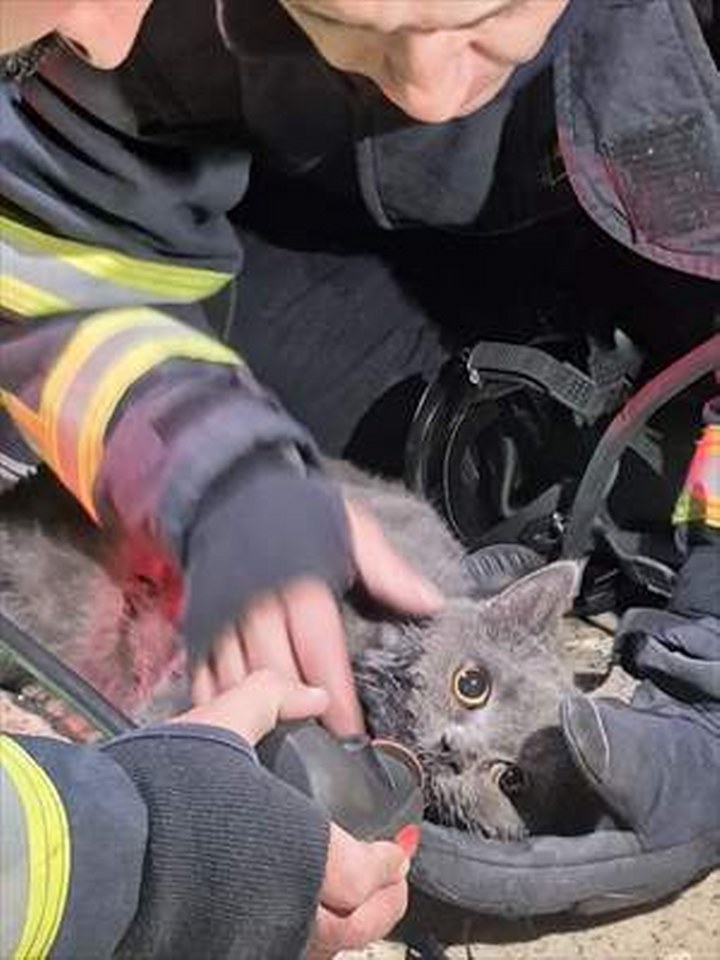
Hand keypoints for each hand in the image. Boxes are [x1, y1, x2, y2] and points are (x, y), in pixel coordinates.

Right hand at [172, 673, 413, 956]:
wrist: (98, 848)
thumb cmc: (165, 790)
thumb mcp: (222, 725)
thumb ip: (270, 698)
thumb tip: (311, 693)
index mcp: (302, 855)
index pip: (367, 873)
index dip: (388, 860)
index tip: (395, 846)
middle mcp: (286, 910)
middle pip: (357, 928)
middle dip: (384, 903)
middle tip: (392, 880)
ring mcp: (253, 941)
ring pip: (321, 949)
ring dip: (348, 925)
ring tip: (352, 900)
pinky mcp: (221, 952)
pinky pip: (279, 952)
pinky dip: (304, 937)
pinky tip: (295, 912)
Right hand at [191, 497, 443, 735]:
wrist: (232, 491)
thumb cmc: (299, 514)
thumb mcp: (351, 529)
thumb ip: (389, 570)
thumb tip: (431, 603)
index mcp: (301, 587)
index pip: (321, 654)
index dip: (336, 700)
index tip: (352, 735)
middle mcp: (258, 608)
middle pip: (277, 677)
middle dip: (300, 718)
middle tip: (322, 755)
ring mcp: (223, 620)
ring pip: (238, 683)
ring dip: (259, 719)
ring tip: (281, 750)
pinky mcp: (199, 627)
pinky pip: (202, 677)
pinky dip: (217, 706)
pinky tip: (235, 730)